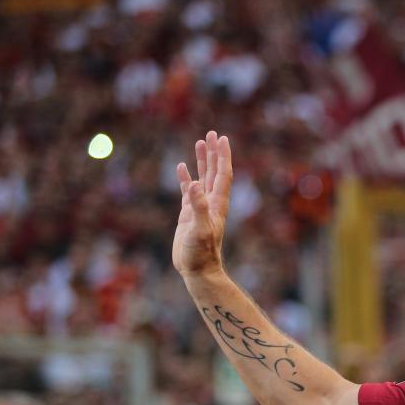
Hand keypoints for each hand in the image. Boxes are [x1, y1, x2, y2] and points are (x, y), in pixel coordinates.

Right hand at [173, 131, 232, 277]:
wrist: (197, 270)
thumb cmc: (200, 253)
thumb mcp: (199, 229)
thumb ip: (198, 207)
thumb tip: (195, 184)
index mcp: (217, 203)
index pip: (222, 174)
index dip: (222, 156)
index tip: (222, 138)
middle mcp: (211, 202)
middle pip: (214, 171)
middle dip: (214, 153)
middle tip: (212, 134)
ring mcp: (200, 207)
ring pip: (202, 177)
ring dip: (202, 161)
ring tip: (200, 142)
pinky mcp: (188, 214)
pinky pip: (188, 190)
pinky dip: (186, 177)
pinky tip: (182, 167)